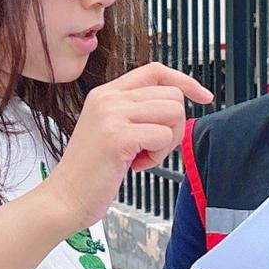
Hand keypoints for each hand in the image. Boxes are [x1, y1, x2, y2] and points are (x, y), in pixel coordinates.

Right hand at [38, 63, 212, 235]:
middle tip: (152, 148)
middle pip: (172, 94)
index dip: (185, 81)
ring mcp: (112, 115)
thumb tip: (176, 107)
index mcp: (107, 93)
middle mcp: (108, 98)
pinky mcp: (118, 136)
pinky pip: (163, 136)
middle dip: (174, 126)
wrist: (64, 198)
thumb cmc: (91, 172)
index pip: (156, 70)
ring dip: (166, 142)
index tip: (204, 96)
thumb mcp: (111, 130)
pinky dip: (157, 157)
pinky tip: (135, 166)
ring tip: (142, 157)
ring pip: (173, 113)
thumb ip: (137, 113)